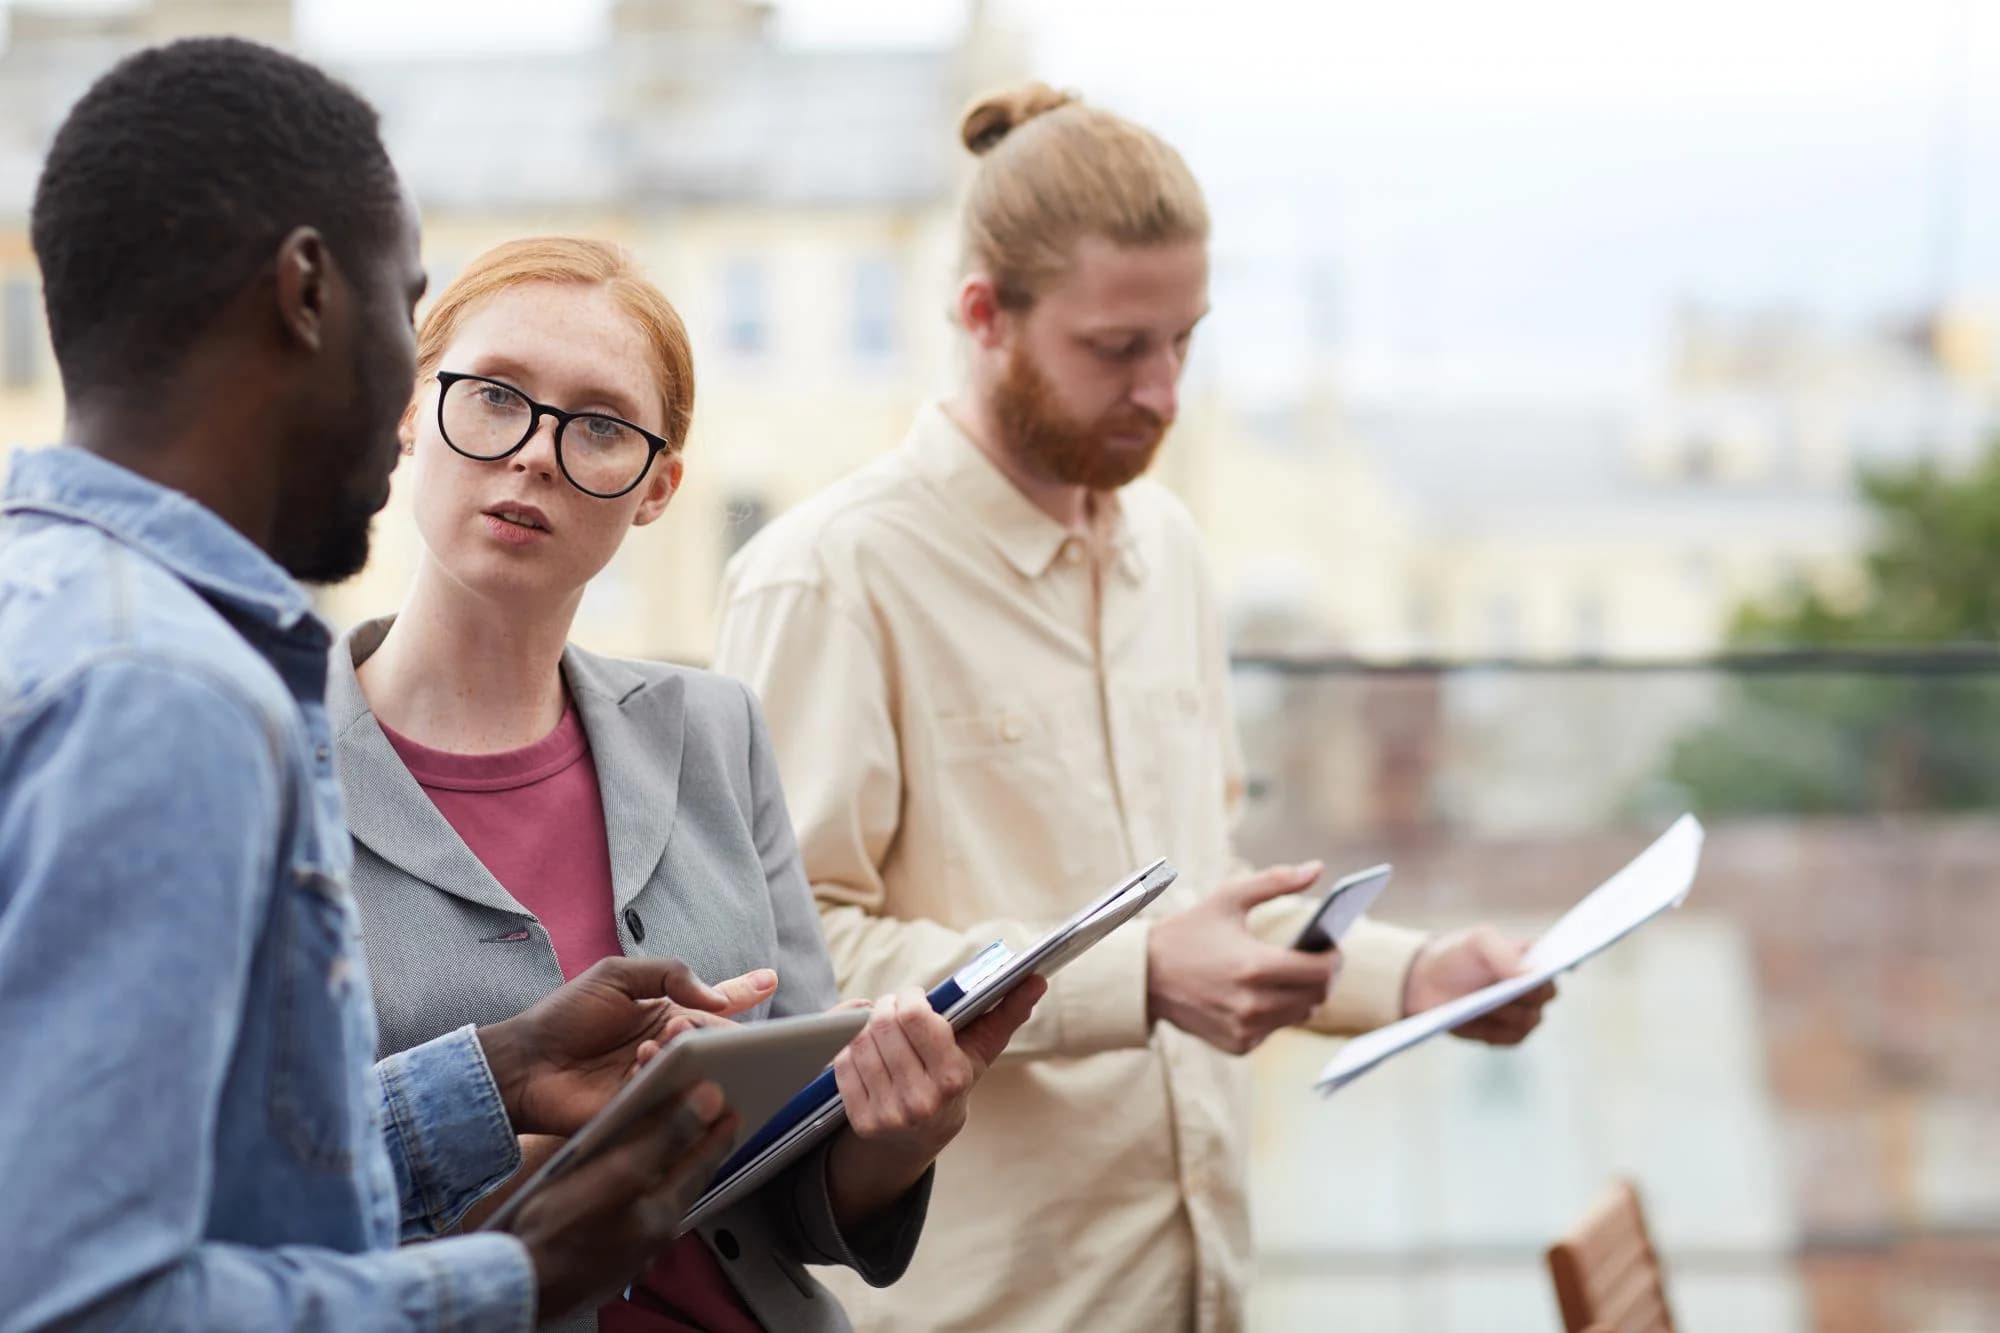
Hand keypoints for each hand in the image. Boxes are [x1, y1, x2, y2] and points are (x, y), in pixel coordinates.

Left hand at [479, 957, 772, 1136]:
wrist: (524, 1061)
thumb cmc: (567, 1015)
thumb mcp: (617, 975)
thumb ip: (670, 974)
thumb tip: (716, 998)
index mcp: (668, 1013)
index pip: (717, 1003)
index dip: (745, 991)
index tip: (771, 979)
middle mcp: (672, 1048)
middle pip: (719, 1041)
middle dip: (724, 1036)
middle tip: (708, 1030)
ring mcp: (661, 1080)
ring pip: (700, 1069)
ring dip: (687, 1051)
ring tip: (659, 1040)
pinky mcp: (646, 1110)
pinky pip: (672, 1096)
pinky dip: (661, 1075)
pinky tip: (644, 1061)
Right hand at [505, 1081, 739, 1319]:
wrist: (519, 1285)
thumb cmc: (557, 1233)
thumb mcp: (615, 1173)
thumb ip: (664, 1137)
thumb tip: (707, 1103)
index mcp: (662, 1213)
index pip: (702, 1163)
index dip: (715, 1132)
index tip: (729, 1110)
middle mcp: (654, 1236)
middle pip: (685, 1182)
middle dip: (697, 1151)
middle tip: (708, 1126)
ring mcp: (631, 1252)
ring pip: (660, 1200)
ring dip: (669, 1171)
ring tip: (671, 1149)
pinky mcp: (607, 1260)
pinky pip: (636, 1217)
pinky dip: (641, 1193)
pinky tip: (627, 1188)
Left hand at [826, 977, 1045, 1223]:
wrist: (922, 1135)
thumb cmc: (954, 1079)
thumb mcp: (981, 1049)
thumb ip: (1008, 1012)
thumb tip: (1037, 980)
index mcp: (953, 1078)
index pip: (915, 1016)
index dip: (910, 998)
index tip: (914, 997)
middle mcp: (920, 1100)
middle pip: (883, 1025)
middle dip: (887, 1007)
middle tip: (894, 1008)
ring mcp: (889, 1114)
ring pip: (859, 1042)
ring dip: (866, 1026)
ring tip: (882, 1029)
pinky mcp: (862, 1121)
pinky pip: (842, 1064)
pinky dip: (850, 1048)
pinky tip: (867, 1051)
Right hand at [1146, 862, 1339, 1054]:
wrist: (1144, 976)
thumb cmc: (1188, 932)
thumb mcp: (1228, 898)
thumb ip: (1276, 881)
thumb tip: (1317, 868)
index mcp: (1254, 967)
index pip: (1321, 972)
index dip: (1335, 959)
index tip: (1333, 947)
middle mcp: (1252, 1004)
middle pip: (1317, 997)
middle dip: (1325, 977)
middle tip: (1319, 959)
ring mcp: (1245, 1029)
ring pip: (1300, 1015)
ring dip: (1303, 995)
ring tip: (1292, 973)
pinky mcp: (1238, 1045)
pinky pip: (1276, 1030)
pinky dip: (1277, 1012)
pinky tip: (1262, 993)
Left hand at [1402, 925, 1555, 1045]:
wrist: (1428, 983)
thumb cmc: (1457, 956)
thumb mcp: (1476, 942)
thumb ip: (1503, 952)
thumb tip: (1530, 974)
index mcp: (1534, 956)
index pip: (1560, 961)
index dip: (1564, 964)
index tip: (1557, 967)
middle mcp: (1535, 986)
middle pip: (1546, 995)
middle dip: (1524, 993)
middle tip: (1502, 991)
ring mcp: (1525, 1012)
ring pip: (1529, 1020)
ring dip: (1504, 1013)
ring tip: (1480, 1004)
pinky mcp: (1508, 1034)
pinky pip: (1512, 1038)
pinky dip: (1494, 1031)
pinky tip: (1477, 1023)